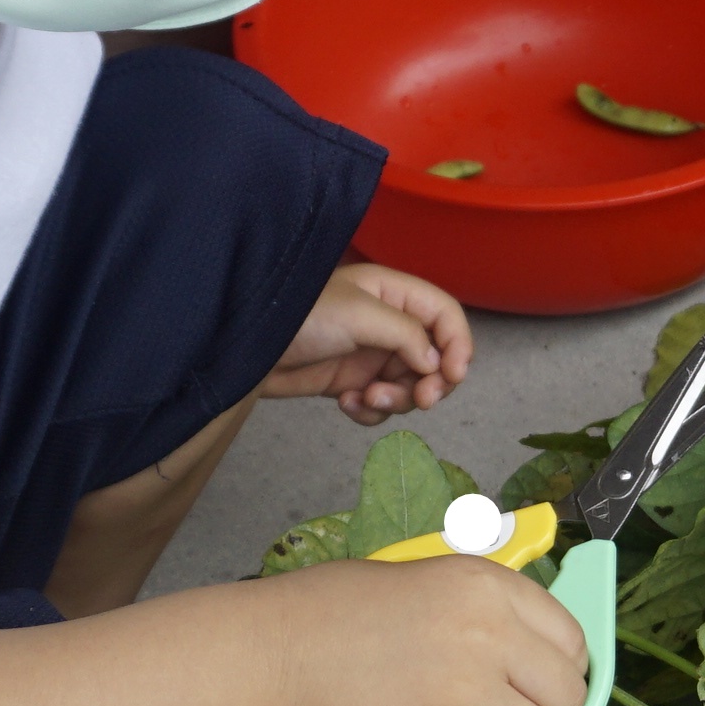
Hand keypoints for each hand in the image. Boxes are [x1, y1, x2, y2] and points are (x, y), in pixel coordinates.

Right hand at [262, 551, 590, 705]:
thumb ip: (493, 610)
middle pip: (568, 696)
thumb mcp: (433, 578)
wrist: (282, 651)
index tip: (552, 682)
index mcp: (490, 587)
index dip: (568, 669)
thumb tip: (542, 654)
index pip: (573, 641)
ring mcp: (468, 694)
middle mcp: (490, 637)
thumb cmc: (345, 609)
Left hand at [266, 260, 473, 423]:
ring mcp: (372, 355)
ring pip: (411, 387)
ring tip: (366, 399)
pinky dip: (370, 411)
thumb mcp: (359, 315)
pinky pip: (382, 405)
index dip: (458, 345)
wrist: (246, 349)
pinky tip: (344, 404)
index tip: (452, 376)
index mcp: (394, 294)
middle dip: (430, 383)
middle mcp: (389, 324)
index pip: (445, 316)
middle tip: (420, 402)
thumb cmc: (300, 316)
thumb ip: (406, 334)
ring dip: (396, 400)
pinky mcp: (353, 383)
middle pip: (435, 358)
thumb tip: (435, 364)